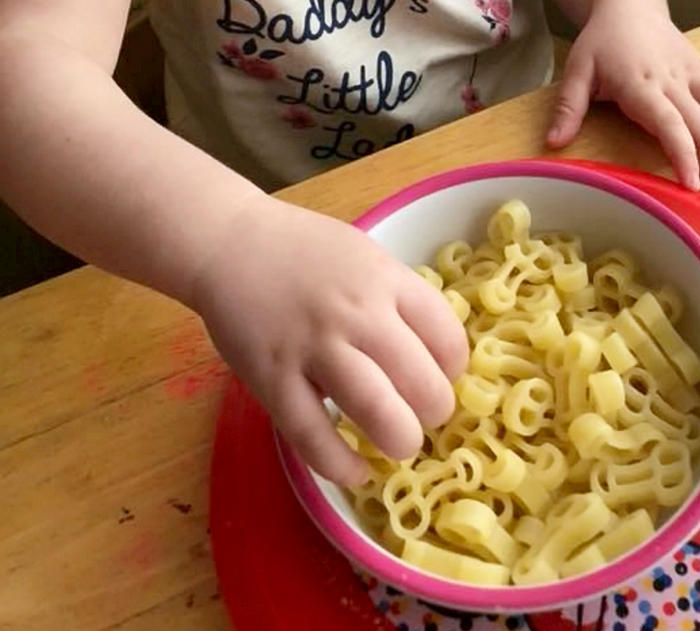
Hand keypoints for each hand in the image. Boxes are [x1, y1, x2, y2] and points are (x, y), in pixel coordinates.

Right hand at [192, 197, 468, 484]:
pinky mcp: (273, 381)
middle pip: (421, 380)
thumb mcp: (364, 256)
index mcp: (385, 280)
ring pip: (377, 411)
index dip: (454, 367)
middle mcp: (357, 314)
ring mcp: (314, 349)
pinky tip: (355, 471)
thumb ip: (396, 298)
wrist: (229, 243)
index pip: (446, 333)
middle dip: (435, 411)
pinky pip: (314, 437)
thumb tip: (431, 352)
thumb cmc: (302, 250)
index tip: (445, 376)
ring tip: (400, 444)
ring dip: (400, 439)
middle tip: (426, 417)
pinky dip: (341, 464)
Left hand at [546, 0, 699, 206]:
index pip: (668, 123)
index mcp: (641, 84)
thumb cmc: (601, 41)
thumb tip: (552, 144)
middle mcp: (674, 81)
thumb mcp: (577, 70)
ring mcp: (695, 74)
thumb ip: (568, 107)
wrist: (628, 1)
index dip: (682, 154)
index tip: (693, 186)